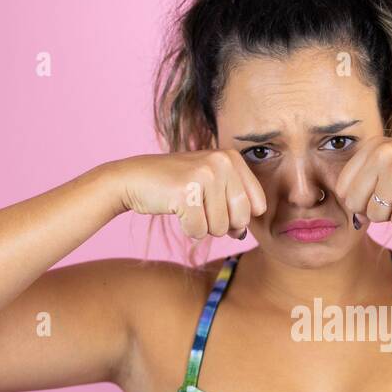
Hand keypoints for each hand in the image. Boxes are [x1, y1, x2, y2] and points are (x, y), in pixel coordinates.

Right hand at [113, 151, 267, 239]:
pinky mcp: (186, 193)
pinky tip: (176, 209)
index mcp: (232, 157)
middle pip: (241, 219)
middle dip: (221, 224)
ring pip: (220, 228)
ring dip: (202, 226)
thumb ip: (233, 206)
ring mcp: (204, 175)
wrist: (134, 178)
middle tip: (200, 207)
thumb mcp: (212, 186)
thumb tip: (242, 234)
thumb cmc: (176, 186)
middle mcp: (221, 162)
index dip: (238, 215)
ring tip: (187, 206)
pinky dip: (187, 228)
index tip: (217, 205)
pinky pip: (199, 231)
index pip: (257, 205)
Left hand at [331, 137, 391, 226]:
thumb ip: (364, 184)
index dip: (359, 200)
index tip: (382, 194)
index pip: (342, 187)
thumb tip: (350, 216)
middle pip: (354, 203)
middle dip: (374, 210)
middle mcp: (383, 152)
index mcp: (373, 145)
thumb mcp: (391, 168)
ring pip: (375, 215)